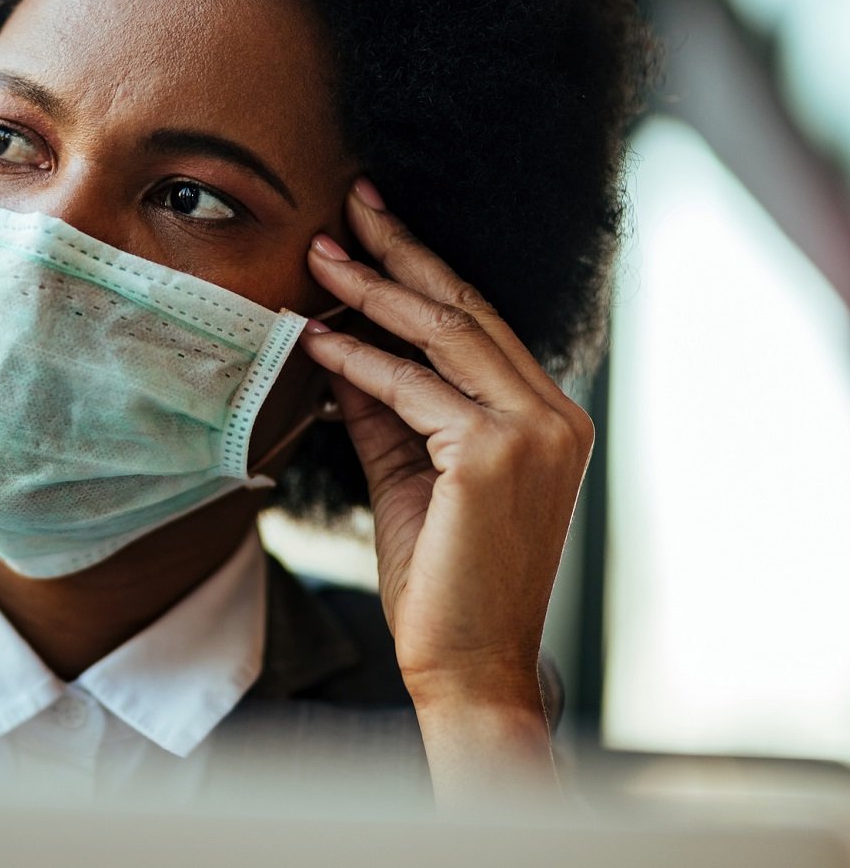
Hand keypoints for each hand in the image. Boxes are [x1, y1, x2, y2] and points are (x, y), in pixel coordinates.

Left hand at [298, 178, 592, 799]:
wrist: (467, 664)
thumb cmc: (442, 581)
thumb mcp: (410, 476)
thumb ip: (385, 411)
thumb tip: (341, 344)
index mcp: (546, 419)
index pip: (479, 326)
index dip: (424, 272)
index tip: (374, 227)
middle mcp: (553, 416)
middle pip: (466, 311)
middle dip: (402, 252)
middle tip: (349, 203)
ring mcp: (533, 431)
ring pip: (443, 336)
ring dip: (372, 290)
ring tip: (319, 253)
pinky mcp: (496, 454)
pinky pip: (413, 389)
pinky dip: (359, 360)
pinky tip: (315, 339)